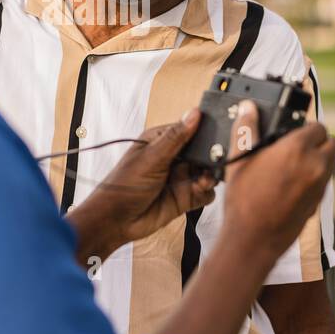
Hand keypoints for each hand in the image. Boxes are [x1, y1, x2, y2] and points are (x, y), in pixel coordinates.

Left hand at [68, 110, 217, 257]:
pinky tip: (200, 190)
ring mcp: (180, 177)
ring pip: (207, 171)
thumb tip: (195, 112)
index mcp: (161, 140)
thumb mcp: (151, 157)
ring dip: (210, 174)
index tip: (218, 132)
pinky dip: (207, 191)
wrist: (116, 220)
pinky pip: (206, 192)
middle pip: (202, 151)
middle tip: (215, 160)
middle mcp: (174, 157)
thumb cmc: (125, 184)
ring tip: (203, 180)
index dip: (204, 130)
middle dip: (211, 155)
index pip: (189, 129)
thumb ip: (175, 138)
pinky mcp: (185, 197)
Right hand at [222, 100, 334, 258]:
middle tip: (299, 145)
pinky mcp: (319, 203)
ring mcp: (320, 186)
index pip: (318, 126)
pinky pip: (324, 182)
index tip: (294, 131)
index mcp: (297, 149)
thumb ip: (245, 129)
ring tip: (293, 164)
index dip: (306, 126)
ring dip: (319, 159)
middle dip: (320, 141)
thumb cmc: (244, 200)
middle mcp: (315, 165)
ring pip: (331, 163)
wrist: (253, 239)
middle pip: (333, 143)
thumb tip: (248, 109)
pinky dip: (315, 178)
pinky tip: (292, 184)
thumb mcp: (239, 160)